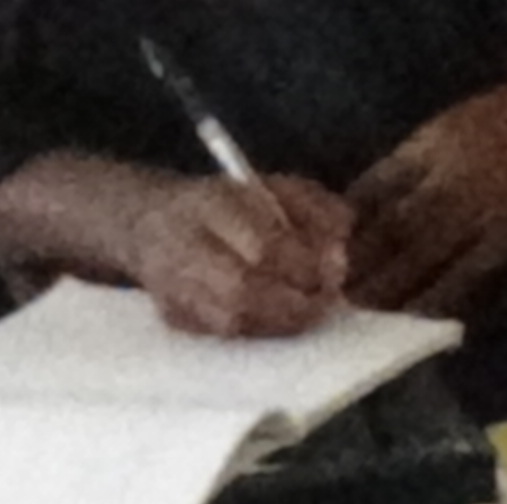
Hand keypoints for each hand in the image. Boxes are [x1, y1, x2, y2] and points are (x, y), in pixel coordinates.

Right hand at [131, 174, 352, 337]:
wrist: (149, 223)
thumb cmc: (227, 202)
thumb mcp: (275, 186)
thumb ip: (316, 208)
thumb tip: (342, 242)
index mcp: (211, 205)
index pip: (262, 243)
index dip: (304, 263)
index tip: (336, 269)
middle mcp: (182, 247)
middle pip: (242, 289)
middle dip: (295, 301)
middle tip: (328, 300)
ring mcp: (169, 288)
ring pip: (229, 320)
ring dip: (280, 322)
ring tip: (311, 313)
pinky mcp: (170, 316)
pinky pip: (218, 334)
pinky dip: (257, 332)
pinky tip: (281, 321)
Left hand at [345, 77, 506, 315]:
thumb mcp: (465, 115)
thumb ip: (422, 152)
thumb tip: (377, 191)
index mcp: (437, 140)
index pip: (375, 185)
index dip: (345, 217)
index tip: (323, 242)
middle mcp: (451, 177)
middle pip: (389, 229)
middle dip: (356, 261)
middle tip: (326, 289)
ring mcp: (482, 210)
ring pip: (421, 257)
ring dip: (387, 286)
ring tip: (359, 309)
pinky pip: (466, 274)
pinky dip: (438, 297)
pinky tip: (416, 315)